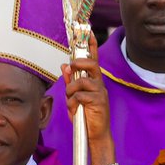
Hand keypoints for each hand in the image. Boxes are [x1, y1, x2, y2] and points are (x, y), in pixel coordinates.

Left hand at [61, 33, 113, 160]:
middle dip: (79, 63)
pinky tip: (74, 110)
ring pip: (81, 81)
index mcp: (94, 81)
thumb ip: (71, 82)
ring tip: (71, 101)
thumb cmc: (86, 116)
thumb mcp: (75, 98)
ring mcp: (100, 92)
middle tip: (72, 68)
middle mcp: (99, 84)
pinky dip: (72, 103)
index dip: (91, 44)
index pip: (93, 59)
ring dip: (71, 90)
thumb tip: (64, 65)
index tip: (88, 30)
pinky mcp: (99, 102)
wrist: (96, 135)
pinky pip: (80, 96)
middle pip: (91, 64)